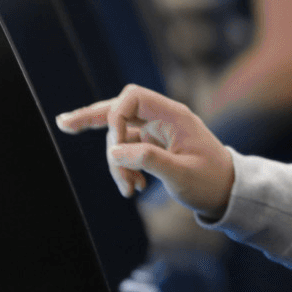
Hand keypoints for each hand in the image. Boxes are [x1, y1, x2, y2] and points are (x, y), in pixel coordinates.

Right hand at [56, 84, 235, 216]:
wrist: (228, 194)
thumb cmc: (211, 182)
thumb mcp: (181, 175)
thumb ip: (148, 160)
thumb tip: (114, 152)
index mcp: (174, 116)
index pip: (133, 97)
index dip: (116, 117)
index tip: (116, 148)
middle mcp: (164, 119)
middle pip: (120, 109)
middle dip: (92, 119)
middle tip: (63, 125)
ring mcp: (157, 132)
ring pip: (121, 136)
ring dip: (116, 163)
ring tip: (128, 190)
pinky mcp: (154, 146)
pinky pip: (128, 150)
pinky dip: (124, 167)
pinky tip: (133, 188)